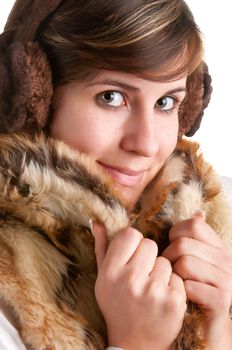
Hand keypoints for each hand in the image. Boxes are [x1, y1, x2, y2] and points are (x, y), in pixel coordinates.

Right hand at [92, 222, 186, 349]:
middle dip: (148, 257)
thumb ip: (102, 248)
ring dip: (161, 273)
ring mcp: (153, 291)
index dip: (133, 243)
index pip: (131, 234)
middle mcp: (130, 280)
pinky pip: (177, 277)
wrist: (134, 343)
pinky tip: (162, 299)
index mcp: (111, 271)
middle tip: (142, 275)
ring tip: (152, 290)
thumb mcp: (104, 278)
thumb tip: (97, 221)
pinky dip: (173, 286)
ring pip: (165, 261)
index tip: (131, 256)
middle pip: (150, 244)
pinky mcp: (173, 301)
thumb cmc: (117, 305)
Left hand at [162, 212, 231, 348]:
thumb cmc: (195, 290)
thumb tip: (199, 213)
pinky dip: (180, 291)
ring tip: (176, 284)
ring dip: (173, 275)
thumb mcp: (196, 261)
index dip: (175, 234)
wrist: (206, 328)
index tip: (172, 249)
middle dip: (168, 258)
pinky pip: (189, 285)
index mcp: (218, 247)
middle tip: (169, 272)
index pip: (193, 224)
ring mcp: (226, 280)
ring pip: (184, 262)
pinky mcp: (221, 300)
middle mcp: (226, 260)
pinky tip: (183, 297)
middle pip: (183, 244)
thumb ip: (196, 238)